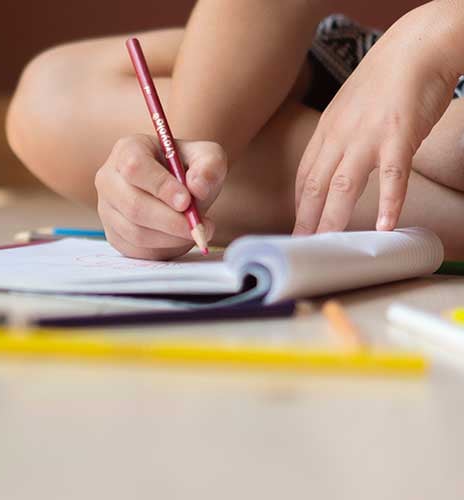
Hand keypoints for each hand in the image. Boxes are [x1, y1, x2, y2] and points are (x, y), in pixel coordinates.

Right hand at [96, 134, 225, 259]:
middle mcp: (109, 178)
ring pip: (135, 231)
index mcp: (127, 149)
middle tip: (198, 226)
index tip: (186, 201)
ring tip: (195, 230)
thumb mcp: (206, 156)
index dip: (160, 186)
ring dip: (170, 237)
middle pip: (133, 205)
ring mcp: (106, 209)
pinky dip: (162, 248)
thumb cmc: (188, 169)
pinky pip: (136, 249)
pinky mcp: (113, 234)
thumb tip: (197, 188)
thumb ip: (209, 166)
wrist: (176, 190)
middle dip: (170, 220)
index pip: (135, 167)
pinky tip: (178, 237)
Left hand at [294, 3, 459, 233]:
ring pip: (344, 187)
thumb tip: (337, 165)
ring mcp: (368, 138)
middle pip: (317, 186)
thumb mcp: (349, 109)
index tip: (296, 228)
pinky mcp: (398, 137)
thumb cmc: (387, 80)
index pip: (305, 176)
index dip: (299, 206)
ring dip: (335, 219)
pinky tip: (386, 225)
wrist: (416, 49)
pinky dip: (389, 203)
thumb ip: (340, 137)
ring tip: (329, 244)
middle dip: (307, 220)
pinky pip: (392, 177)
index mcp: (327, 130)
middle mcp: (340, 136)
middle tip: (302, 247)